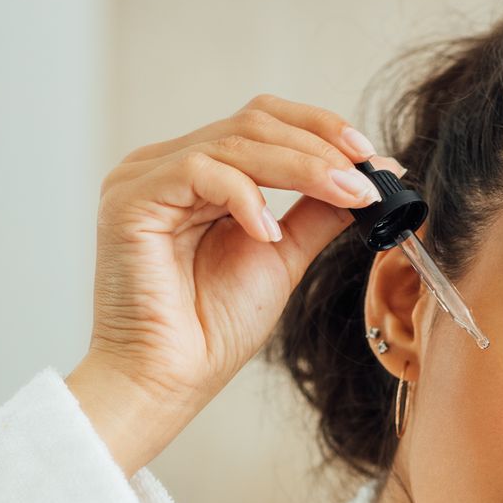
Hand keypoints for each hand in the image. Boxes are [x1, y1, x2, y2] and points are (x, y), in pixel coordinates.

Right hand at [86, 92, 405, 408]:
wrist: (167, 380)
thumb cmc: (212, 329)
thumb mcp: (282, 257)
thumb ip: (317, 211)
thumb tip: (371, 173)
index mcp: (200, 174)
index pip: (263, 122)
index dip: (320, 130)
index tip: (372, 159)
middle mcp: (168, 166)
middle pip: (252, 123)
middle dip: (319, 148)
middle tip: (366, 179)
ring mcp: (144, 177)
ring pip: (234, 142)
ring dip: (301, 167)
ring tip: (345, 197)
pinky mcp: (130, 198)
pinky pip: (199, 171)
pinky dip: (245, 197)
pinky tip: (269, 234)